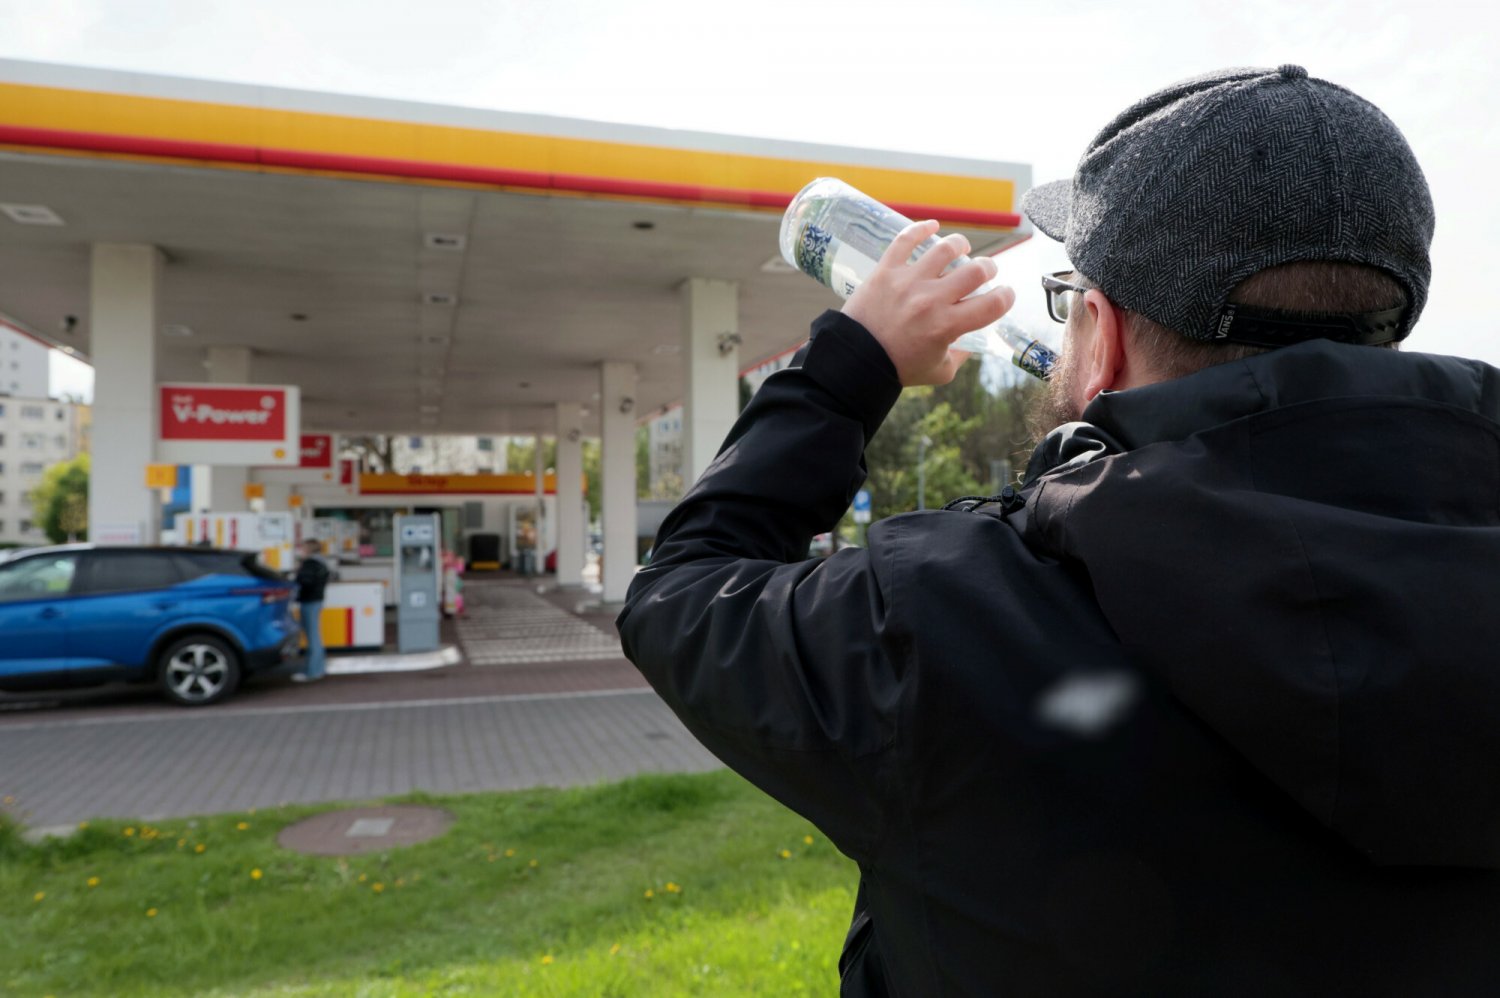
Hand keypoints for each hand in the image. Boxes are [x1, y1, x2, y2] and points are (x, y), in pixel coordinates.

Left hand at [842, 220, 1015, 386]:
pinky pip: (906, 240)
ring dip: (960, 245)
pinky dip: (922, 229)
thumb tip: (974, 339)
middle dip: (989, 268)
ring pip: (945, 249)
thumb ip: (961, 355)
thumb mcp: (939, 371)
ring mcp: (909, 282)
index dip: (1006, 297)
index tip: (1005, 294)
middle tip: (986, 271)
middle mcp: (931, 300)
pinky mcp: (886, 271)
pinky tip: (933, 226)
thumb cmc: (897, 367)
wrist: (855, 359)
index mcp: (947, 326)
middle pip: (975, 271)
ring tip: (962, 248)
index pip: (992, 304)